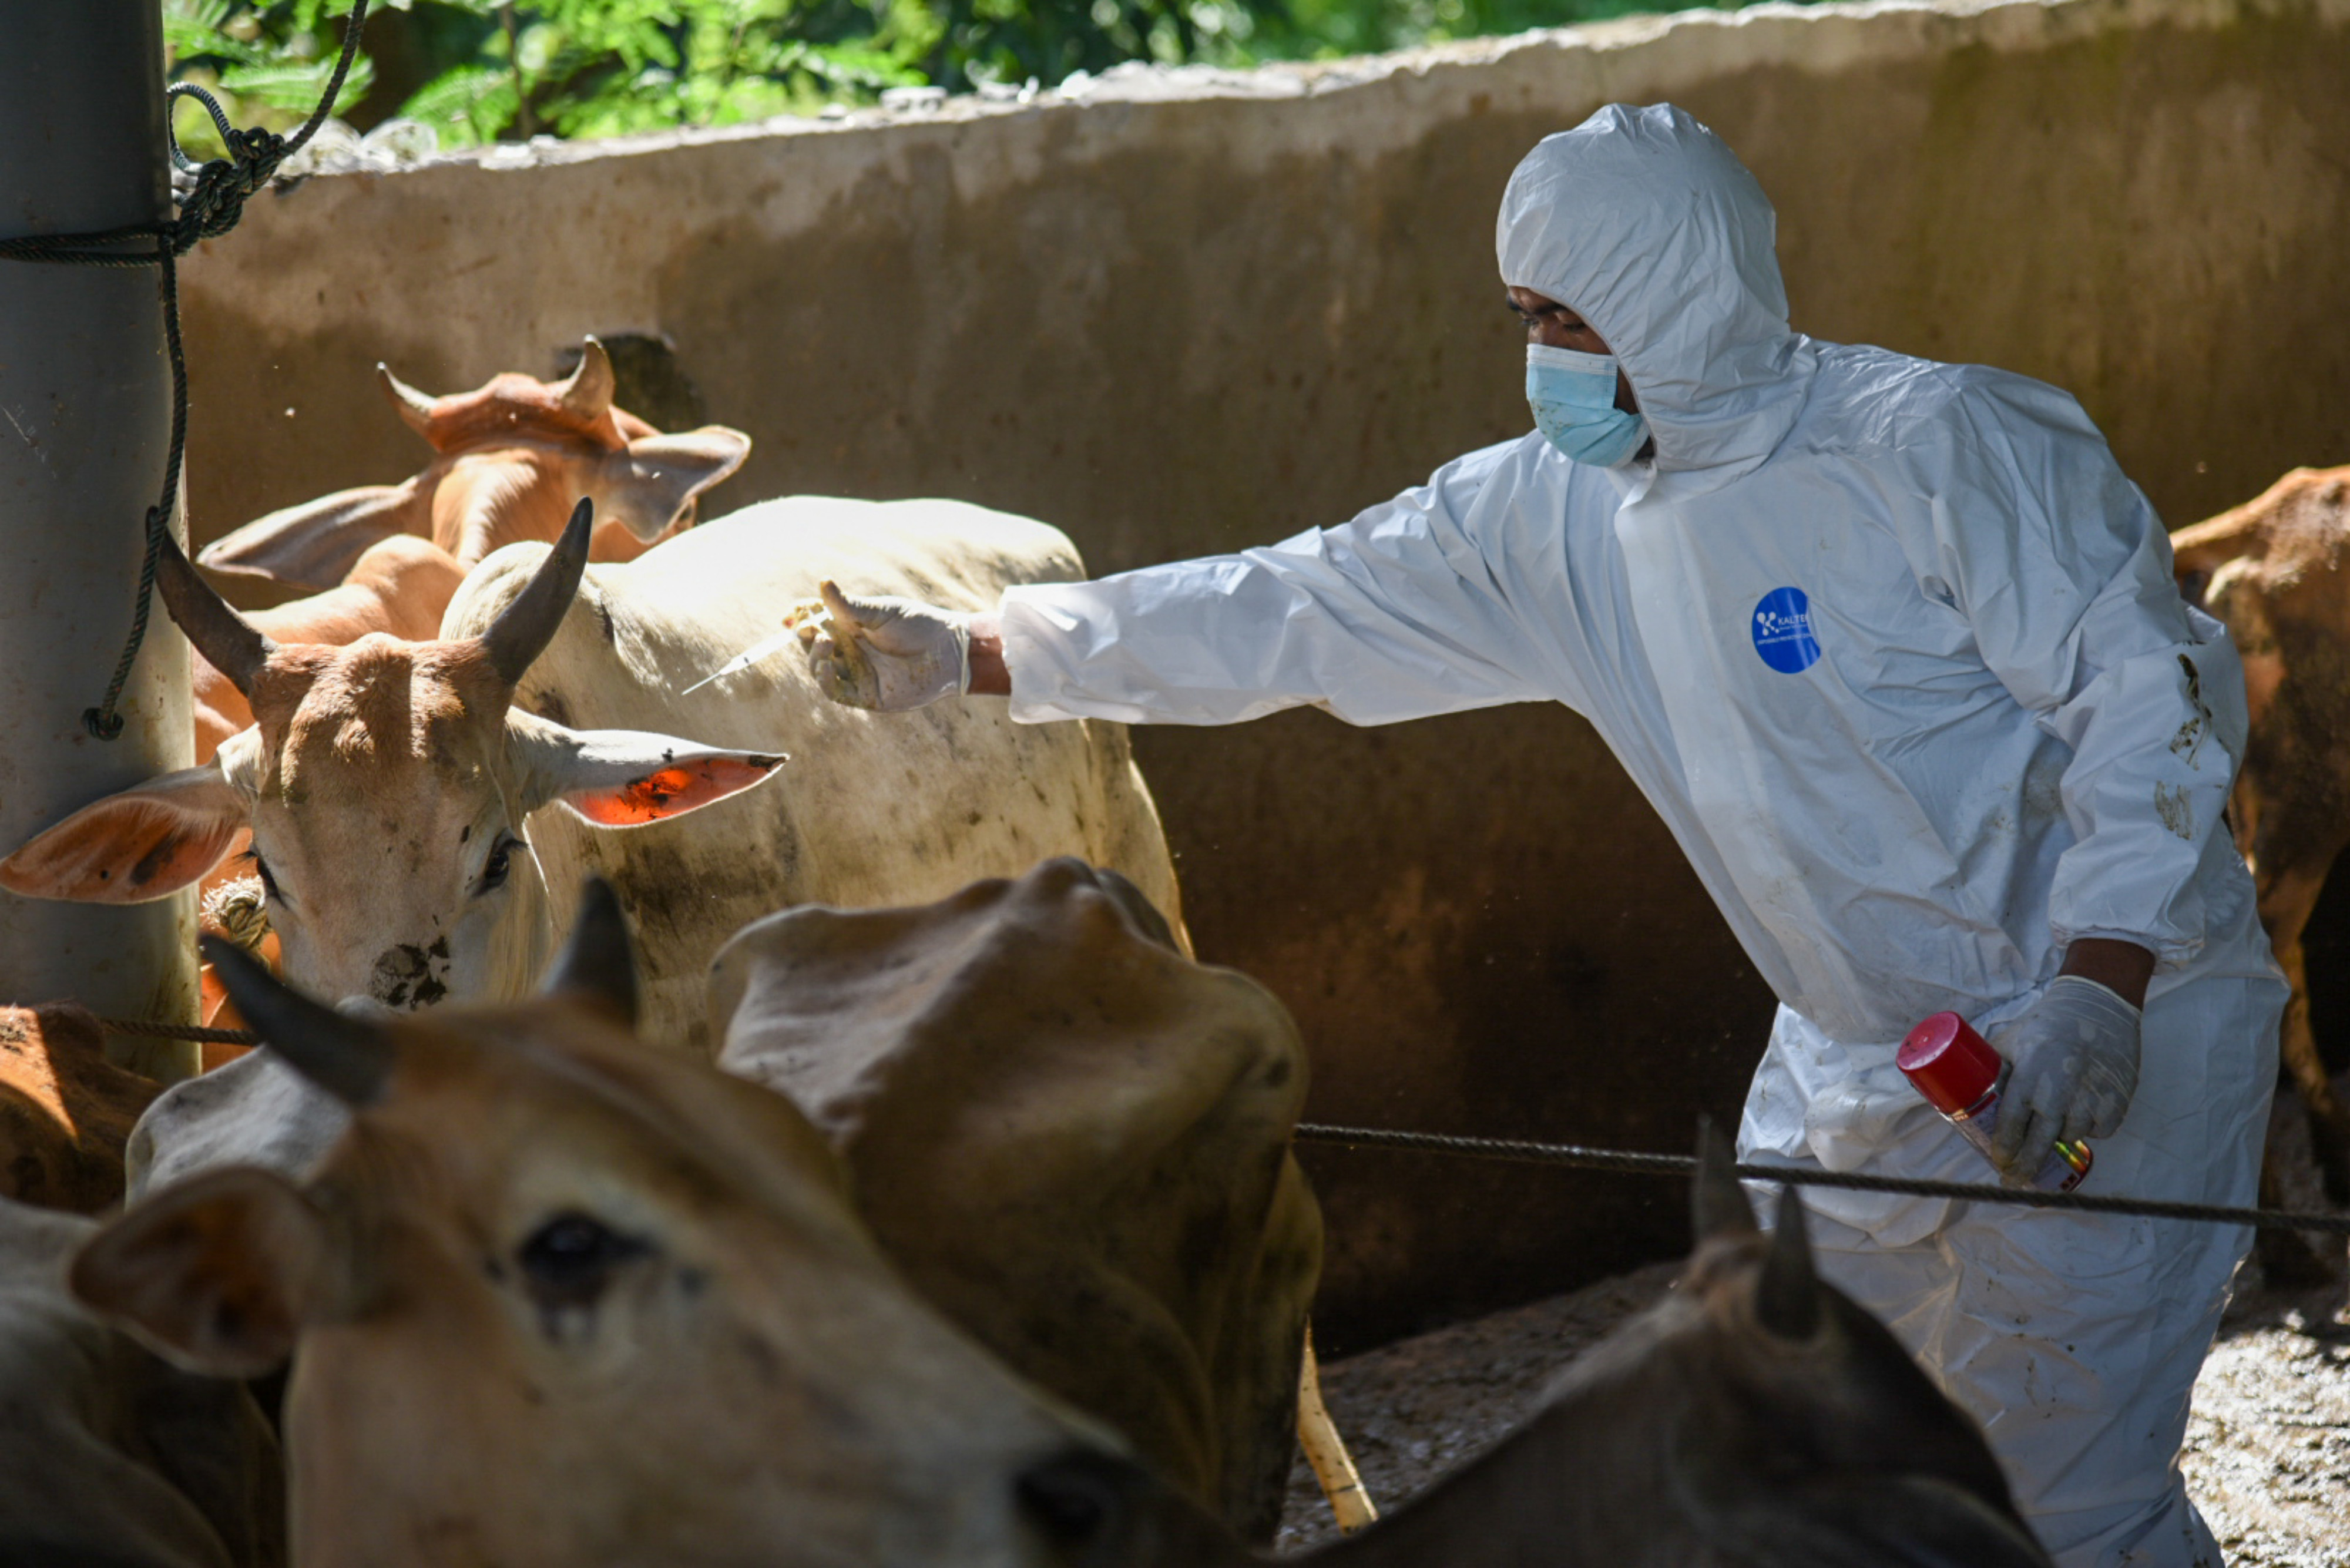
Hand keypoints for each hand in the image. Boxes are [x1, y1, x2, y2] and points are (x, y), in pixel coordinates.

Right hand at [785, 580, 970, 710]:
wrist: (948, 650)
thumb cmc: (919, 625)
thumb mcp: (881, 612)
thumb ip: (850, 605)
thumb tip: (822, 583)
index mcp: (852, 627)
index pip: (818, 623)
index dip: (802, 619)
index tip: (792, 613)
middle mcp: (851, 651)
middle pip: (814, 646)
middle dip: (806, 636)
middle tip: (809, 626)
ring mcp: (857, 673)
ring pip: (820, 669)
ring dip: (814, 656)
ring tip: (824, 641)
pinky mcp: (866, 695)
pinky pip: (836, 691)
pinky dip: (825, 679)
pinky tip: (824, 665)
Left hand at [1987, 975, 2141, 1185]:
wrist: (2097, 1007)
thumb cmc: (2045, 1026)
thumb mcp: (2009, 1043)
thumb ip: (1992, 1071)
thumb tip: (1965, 1098)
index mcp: (2029, 1076)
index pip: (2012, 1124)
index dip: (2004, 1149)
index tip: (1998, 1163)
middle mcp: (2060, 1091)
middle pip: (2040, 1144)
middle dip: (2025, 1167)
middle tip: (2013, 1180)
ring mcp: (2090, 1099)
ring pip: (2070, 1137)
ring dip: (2058, 1137)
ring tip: (2052, 1121)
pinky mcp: (2117, 1101)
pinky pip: (2099, 1130)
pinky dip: (2089, 1127)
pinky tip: (2081, 1112)